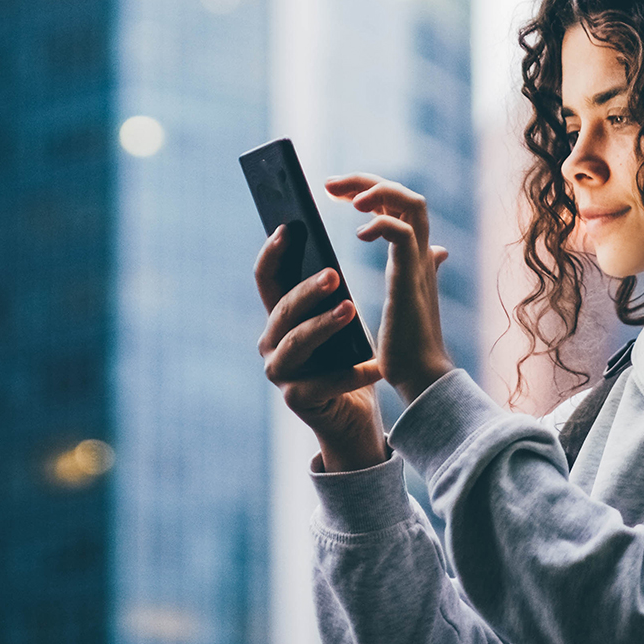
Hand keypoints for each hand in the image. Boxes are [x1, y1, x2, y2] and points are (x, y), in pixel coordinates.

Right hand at [256, 226, 388, 471]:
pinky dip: (352, 374)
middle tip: (335, 274)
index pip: (267, 279)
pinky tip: (377, 366)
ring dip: (323, 325)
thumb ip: (340, 288)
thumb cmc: (349, 361)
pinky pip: (323, 382)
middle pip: (283, 309)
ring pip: (297, 343)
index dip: (272, 252)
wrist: (355, 416)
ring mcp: (279, 373)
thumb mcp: (345, 320)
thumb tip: (364, 234)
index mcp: (280, 319)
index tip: (289, 226)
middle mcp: (271, 343)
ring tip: (351, 310)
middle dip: (307, 290)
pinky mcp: (296, 399)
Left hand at [325, 174, 455, 403]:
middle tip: (330, 185)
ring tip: (350, 200)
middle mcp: (421, 253)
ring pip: (412, 203)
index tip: (336, 192)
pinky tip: (360, 234)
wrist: (418, 375)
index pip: (401, 204)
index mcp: (413, 255)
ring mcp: (419, 264)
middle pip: (407, 195)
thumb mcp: (405, 294)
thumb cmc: (405, 342)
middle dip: (368, 181)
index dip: (371, 189)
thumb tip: (437, 251)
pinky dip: (382, 223)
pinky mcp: (411, 279)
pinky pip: (403, 234)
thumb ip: (411, 267)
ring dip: (378, 191)